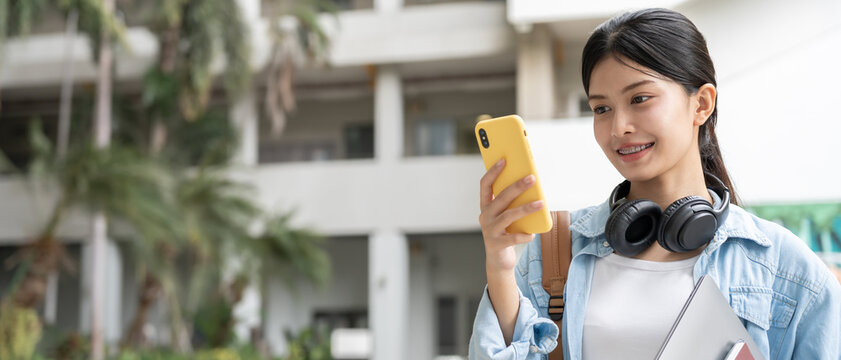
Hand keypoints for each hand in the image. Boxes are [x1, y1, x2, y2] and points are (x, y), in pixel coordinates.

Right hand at [478, 158, 544, 272]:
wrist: (498, 259)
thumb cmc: (506, 231)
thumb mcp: (505, 214)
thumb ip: (511, 202)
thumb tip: (530, 184)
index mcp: (486, 205)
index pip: (485, 184)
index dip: (493, 171)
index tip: (504, 160)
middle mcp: (485, 216)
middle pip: (501, 198)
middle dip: (517, 186)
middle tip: (532, 178)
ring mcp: (490, 231)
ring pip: (508, 216)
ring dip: (525, 208)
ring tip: (540, 203)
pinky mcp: (497, 244)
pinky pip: (513, 238)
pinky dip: (524, 235)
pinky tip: (533, 233)